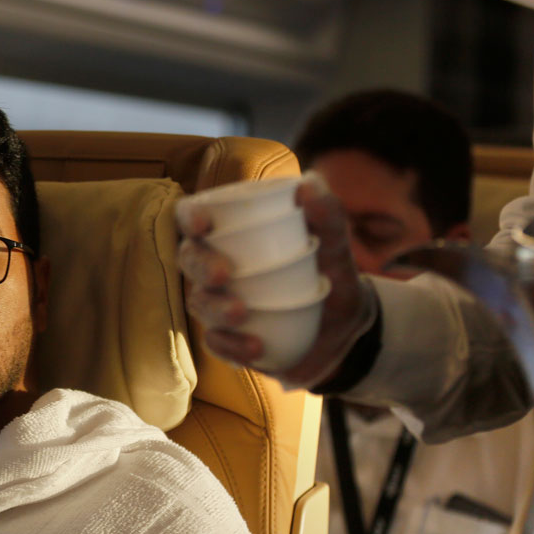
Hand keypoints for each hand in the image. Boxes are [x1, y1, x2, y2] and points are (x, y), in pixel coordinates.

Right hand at [177, 172, 374, 387]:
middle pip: (189, 259)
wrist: (344, 328)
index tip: (203, 225)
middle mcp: (217, 264)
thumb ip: (327, 214)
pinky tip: (255, 348)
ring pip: (198, 302)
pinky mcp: (228, 339)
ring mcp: (219, 303)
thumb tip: (308, 185)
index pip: (195, 216)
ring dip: (216, 308)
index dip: (190, 216)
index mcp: (233, 232)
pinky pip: (216, 342)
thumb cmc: (330, 273)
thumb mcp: (336, 244)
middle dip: (201, 266)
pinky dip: (231, 345)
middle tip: (223, 275)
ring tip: (242, 314)